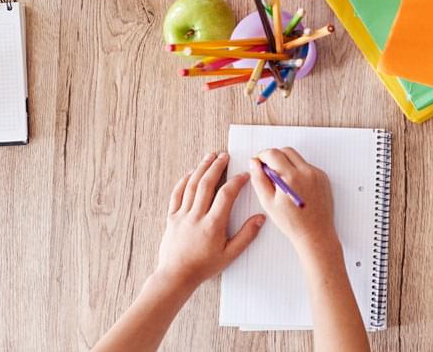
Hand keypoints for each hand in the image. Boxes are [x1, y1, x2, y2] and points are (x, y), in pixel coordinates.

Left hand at [156, 151, 265, 289]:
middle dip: (217, 167)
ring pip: (191, 186)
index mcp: (213, 224)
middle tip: (224, 155)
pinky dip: (183, 182)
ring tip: (210, 157)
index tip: (244, 175)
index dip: (236, 182)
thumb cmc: (203, 268)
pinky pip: (176, 195)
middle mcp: (196, 216)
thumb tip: (260, 219)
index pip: (226, 195)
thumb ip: (246, 235)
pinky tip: (190, 173)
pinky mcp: (172, 218)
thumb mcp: (230, 255)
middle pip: (207, 184)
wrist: (175, 277)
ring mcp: (182, 216)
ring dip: (201, 169)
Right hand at [249, 147, 338, 254]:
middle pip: (286, 151)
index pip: (273, 154)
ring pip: (297, 158)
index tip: (258, 162)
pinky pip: (307, 166)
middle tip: (267, 170)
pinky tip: (294, 187)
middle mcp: (307, 172)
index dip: (262, 156)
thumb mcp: (268, 203)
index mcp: (292, 177)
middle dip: (274, 156)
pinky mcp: (323, 177)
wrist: (315, 234)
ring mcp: (317, 173)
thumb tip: (254, 164)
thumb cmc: (292, 223)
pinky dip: (298, 170)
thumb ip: (259, 180)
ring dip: (286, 162)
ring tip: (281, 182)